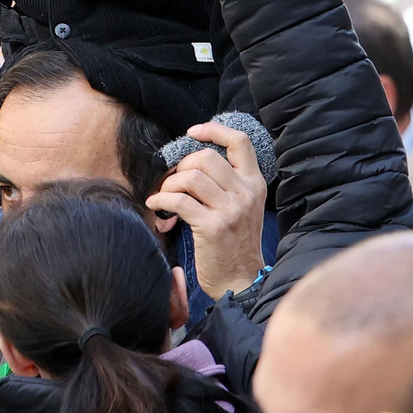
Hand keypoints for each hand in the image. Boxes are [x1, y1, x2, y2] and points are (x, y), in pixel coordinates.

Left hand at [146, 122, 266, 298]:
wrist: (240, 282)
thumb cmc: (234, 244)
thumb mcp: (242, 207)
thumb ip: (227, 183)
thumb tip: (189, 163)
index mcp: (255, 184)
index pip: (240, 142)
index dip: (214, 130)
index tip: (192, 132)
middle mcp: (245, 193)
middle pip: (206, 157)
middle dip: (181, 166)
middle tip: (172, 182)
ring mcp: (230, 210)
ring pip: (190, 176)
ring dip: (169, 185)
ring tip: (164, 197)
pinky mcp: (212, 227)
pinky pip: (178, 201)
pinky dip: (161, 201)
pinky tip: (157, 208)